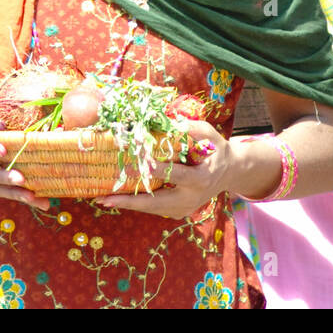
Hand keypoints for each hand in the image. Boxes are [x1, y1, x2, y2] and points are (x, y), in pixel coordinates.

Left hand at [95, 121, 229, 219]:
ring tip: (104, 199)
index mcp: (201, 178)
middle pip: (157, 202)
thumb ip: (192, 127)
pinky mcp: (179, 212)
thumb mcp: (209, 133)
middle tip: (106, 198)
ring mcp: (185, 208)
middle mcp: (192, 198)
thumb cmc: (216, 149)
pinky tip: (118, 198)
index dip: (156, 169)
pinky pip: (155, 208)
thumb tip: (167, 120)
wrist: (229, 173)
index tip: (136, 163)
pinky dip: (137, 203)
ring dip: (128, 204)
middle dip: (131, 201)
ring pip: (153, 208)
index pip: (175, 175)